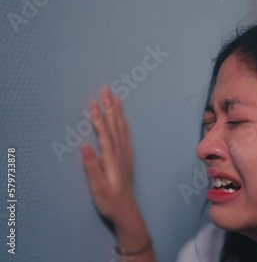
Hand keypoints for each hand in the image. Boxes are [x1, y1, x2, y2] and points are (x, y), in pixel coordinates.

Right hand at [80, 85, 135, 225]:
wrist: (126, 212)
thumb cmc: (110, 202)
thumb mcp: (98, 188)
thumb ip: (92, 167)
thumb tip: (84, 146)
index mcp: (112, 159)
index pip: (104, 134)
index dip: (98, 118)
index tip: (93, 102)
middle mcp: (120, 154)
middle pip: (114, 126)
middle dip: (109, 107)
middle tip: (106, 89)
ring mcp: (125, 156)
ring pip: (121, 129)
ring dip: (117, 112)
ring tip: (115, 97)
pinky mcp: (126, 159)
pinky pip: (126, 137)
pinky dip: (124, 125)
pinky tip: (123, 119)